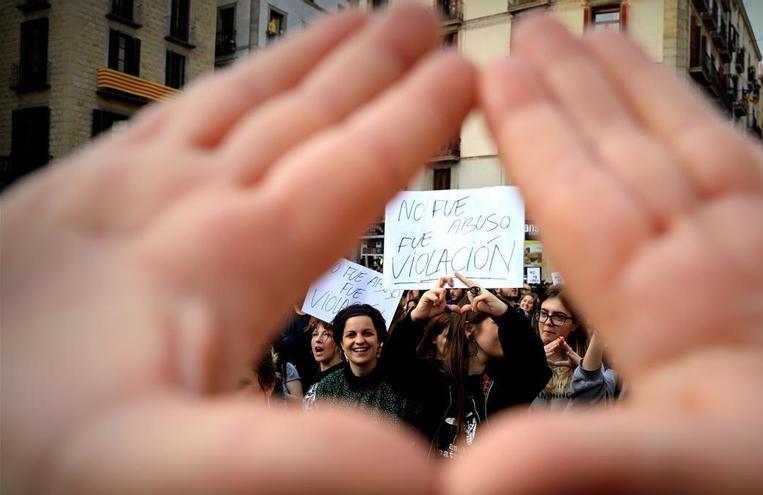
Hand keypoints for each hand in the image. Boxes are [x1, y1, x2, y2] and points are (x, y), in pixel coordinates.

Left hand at [1, 6, 473, 492]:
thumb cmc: (26, 458)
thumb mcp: (169, 471)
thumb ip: (302, 459)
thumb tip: (420, 472)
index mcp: (224, 257)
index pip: (350, 165)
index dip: (416, 119)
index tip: (463, 74)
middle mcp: (172, 203)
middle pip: (300, 112)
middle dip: (372, 63)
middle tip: (420, 16)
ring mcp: (112, 192)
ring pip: (234, 101)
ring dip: (303, 61)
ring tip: (349, 23)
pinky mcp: (61, 202)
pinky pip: (162, 117)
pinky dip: (214, 91)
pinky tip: (218, 94)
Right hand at [410, 276, 454, 320]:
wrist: (422, 315)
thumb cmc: (432, 310)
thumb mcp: (443, 309)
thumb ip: (451, 308)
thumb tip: (459, 310)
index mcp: (439, 291)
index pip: (444, 280)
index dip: (450, 279)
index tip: (454, 284)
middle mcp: (435, 289)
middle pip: (442, 278)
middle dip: (448, 279)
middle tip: (451, 285)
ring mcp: (430, 292)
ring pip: (442, 290)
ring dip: (443, 298)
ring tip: (439, 303)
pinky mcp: (426, 296)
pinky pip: (435, 297)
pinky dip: (437, 302)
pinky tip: (434, 305)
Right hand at [445, 16, 762, 493]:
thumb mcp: (689, 474)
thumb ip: (587, 456)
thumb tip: (475, 473)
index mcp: (667, 302)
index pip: (577, 192)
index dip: (532, 129)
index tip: (495, 72)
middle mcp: (716, 253)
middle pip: (625, 147)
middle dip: (571, 86)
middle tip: (528, 30)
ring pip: (683, 141)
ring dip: (632, 87)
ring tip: (595, 36)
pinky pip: (748, 161)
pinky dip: (704, 123)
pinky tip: (692, 111)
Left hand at [454, 272, 508, 316]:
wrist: (498, 310)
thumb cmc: (488, 307)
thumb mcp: (477, 307)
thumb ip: (470, 306)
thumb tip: (463, 309)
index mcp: (477, 291)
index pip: (469, 283)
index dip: (462, 278)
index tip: (456, 273)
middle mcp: (480, 289)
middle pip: (469, 283)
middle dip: (462, 278)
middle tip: (455, 272)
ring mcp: (484, 291)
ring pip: (471, 293)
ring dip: (472, 303)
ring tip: (476, 308)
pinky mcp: (487, 294)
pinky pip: (476, 299)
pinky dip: (475, 305)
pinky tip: (476, 309)